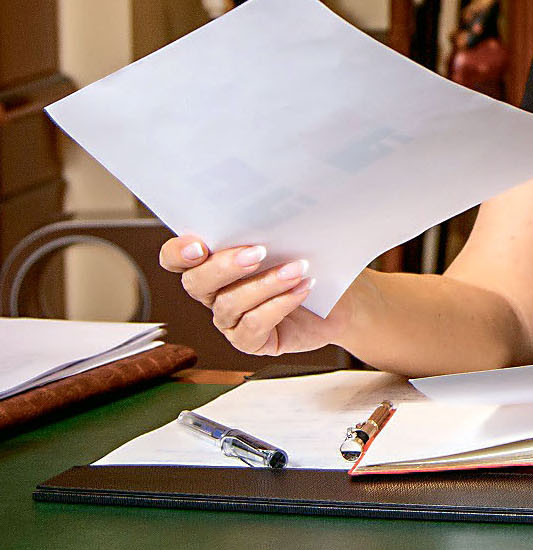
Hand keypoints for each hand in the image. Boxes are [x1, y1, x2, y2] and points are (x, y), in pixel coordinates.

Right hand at [157, 235, 345, 357]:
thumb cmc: (309, 259)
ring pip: (230, 303)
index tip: (199, 245)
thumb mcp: (288, 238)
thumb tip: (269, 208)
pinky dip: (280, 304)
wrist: (340, 299)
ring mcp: (230, 320)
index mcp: (211, 261)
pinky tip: (302, 288)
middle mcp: (213, 293)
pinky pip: (254, 326)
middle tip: (258, 252)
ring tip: (297, 268)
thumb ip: (267, 226)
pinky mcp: (251, 341)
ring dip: (266, 283)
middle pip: (197, 282)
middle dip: (225, 266)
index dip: (178, 253)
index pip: (175, 258)